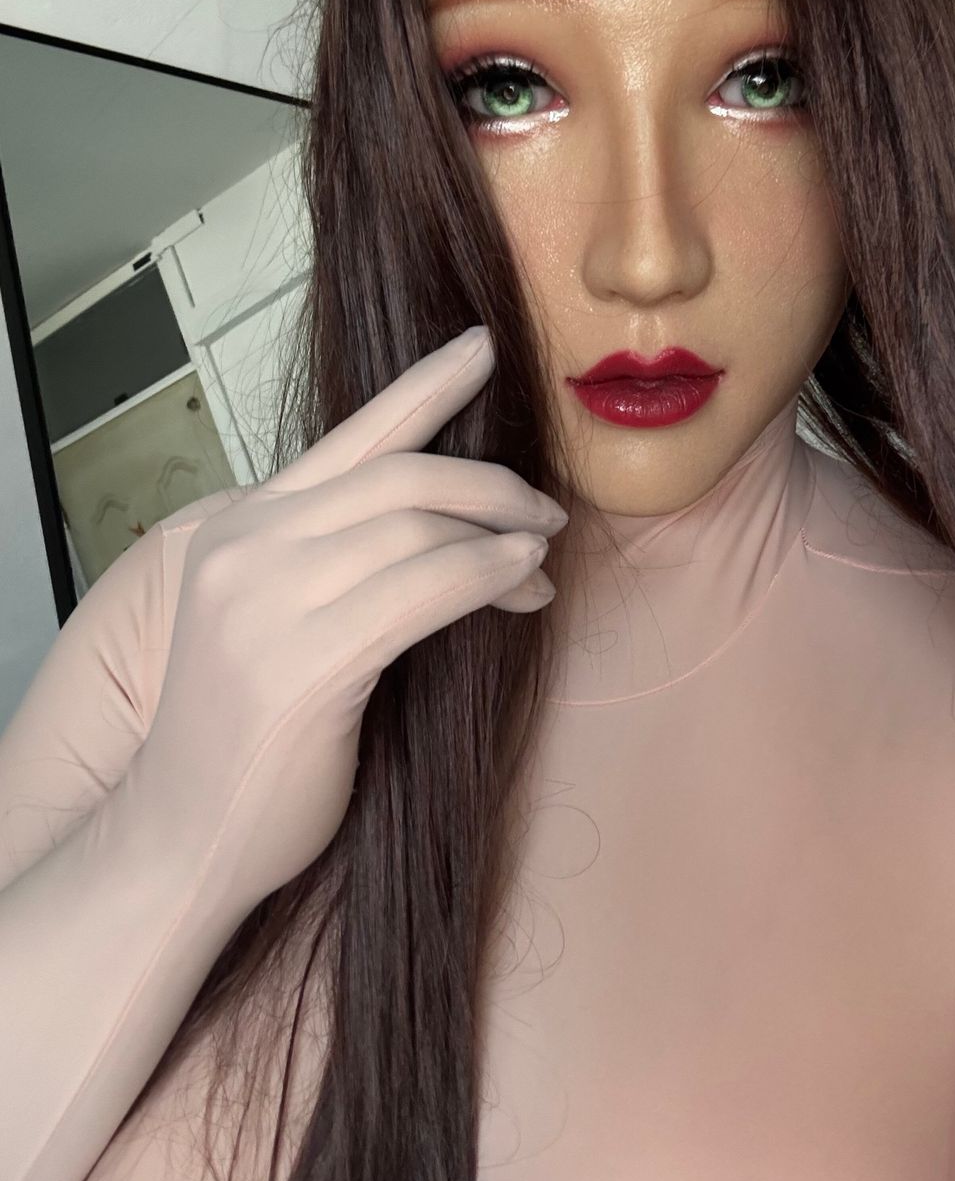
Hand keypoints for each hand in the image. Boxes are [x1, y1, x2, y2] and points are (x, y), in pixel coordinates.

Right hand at [120, 326, 566, 909]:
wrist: (185, 833)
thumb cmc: (247, 734)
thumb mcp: (275, 618)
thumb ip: (335, 558)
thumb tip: (450, 525)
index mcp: (239, 527)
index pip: (349, 436)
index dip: (424, 385)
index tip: (482, 347)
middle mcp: (247, 550)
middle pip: (398, 475)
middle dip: (489, 483)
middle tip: (544, 511)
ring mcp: (268, 604)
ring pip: (417, 527)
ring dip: (502, 535)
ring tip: (541, 559)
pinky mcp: (305, 664)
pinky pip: (424, 590)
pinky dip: (488, 575)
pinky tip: (525, 584)